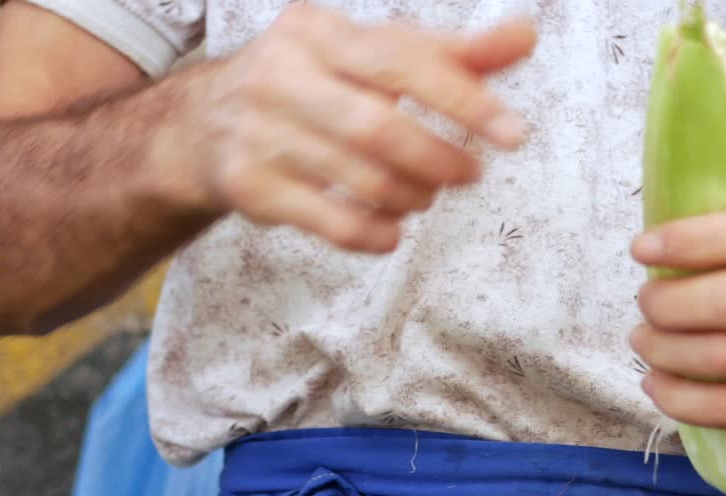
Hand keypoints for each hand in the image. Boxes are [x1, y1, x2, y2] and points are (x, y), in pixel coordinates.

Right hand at [165, 4, 536, 251]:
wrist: (201, 125)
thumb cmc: (311, 84)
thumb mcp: (370, 57)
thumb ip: (449, 54)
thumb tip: (524, 36)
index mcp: (318, 33)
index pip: (401, 61)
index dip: (463, 99)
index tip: (513, 135)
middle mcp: (280, 75)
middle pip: (377, 126)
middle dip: (437, 159)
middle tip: (468, 173)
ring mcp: (258, 132)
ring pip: (357, 177)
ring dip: (411, 195)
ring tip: (424, 195)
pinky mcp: (249, 186)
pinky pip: (329, 222)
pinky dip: (374, 232)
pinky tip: (391, 230)